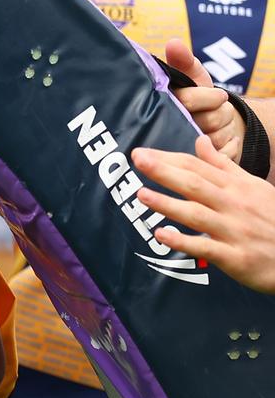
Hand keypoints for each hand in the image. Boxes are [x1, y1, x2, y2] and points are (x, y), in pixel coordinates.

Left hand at [131, 136, 274, 293]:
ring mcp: (234, 231)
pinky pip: (206, 248)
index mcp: (236, 187)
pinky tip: (161, 235)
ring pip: (197, 214)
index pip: (198, 167)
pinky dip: (184, 242)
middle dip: (164, 171)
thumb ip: (223, 165)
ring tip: (141, 194)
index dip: (169, 158)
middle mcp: (233, 205)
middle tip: (137, 159)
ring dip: (168, 204)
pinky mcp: (236, 257)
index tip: (142, 152)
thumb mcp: (254, 186)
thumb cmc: (273, 218)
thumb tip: (200, 140)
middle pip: (194, 184)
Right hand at [165, 38, 243, 162]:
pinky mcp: (200, 164)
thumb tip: (173, 42)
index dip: (206, 97)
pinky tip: (228, 140)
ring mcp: (184, 149)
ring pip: (216, 138)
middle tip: (219, 109)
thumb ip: (184, 61)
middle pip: (206, 121)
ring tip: (220, 125)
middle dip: (218, 113)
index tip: (218, 96)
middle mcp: (169, 129)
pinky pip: (224, 155)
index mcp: (165, 106)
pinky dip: (232, 146)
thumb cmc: (202, 98)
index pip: (187, 101)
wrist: (217, 126)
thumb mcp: (194, 77)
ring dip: (225, 129)